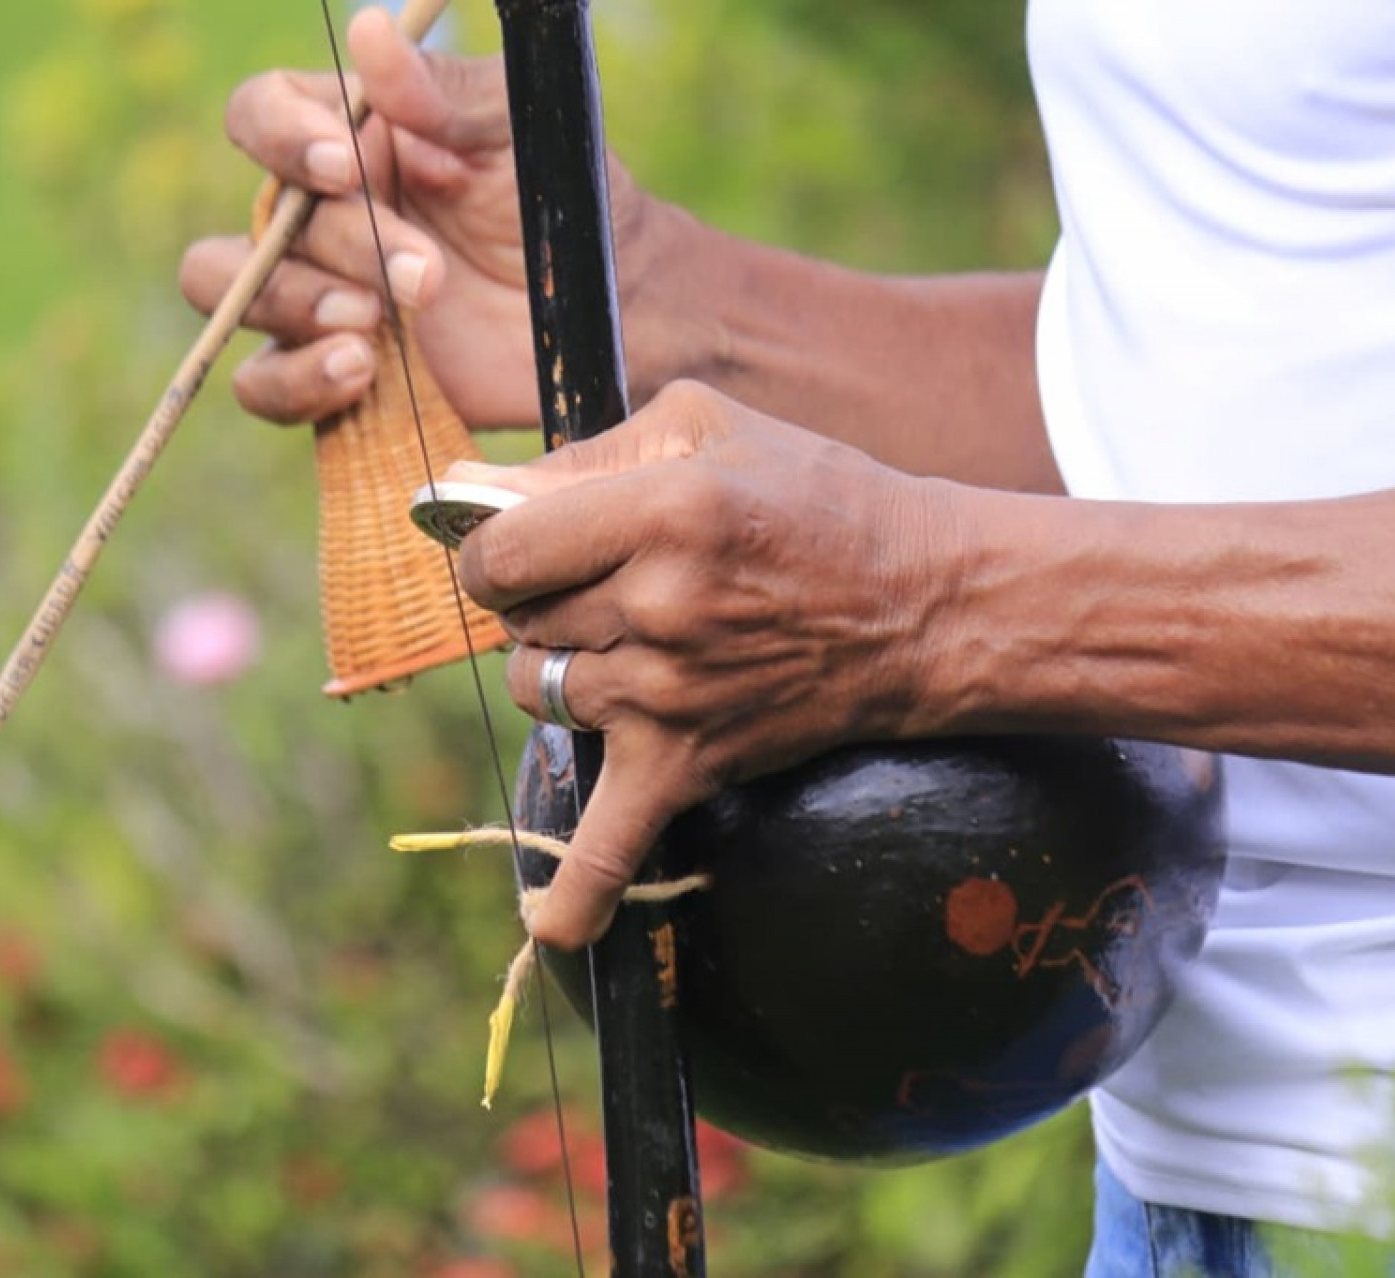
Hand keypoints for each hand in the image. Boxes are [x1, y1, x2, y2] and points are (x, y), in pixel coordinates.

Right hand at [179, 6, 648, 430]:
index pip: (261, 114)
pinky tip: (359, 370)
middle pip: (262, 218)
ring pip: (232, 293)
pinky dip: (295, 380)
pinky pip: (264, 384)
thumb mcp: (513, 130)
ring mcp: (319, 294)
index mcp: (348, 139)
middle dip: (337, 246)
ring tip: (373, 325)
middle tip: (424, 276)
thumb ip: (442, 91)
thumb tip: (369, 32)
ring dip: (294, 305)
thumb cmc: (555, 201)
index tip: (342, 164)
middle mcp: (319, 214)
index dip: (280, 135)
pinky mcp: (336, 373)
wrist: (602, 308)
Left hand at [450, 382, 964, 947]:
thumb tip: (471, 487)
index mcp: (660, 510)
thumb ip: (585, 449)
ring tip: (640, 647)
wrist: (923, 606)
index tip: (523, 547)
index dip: (492, 548)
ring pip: (540, 692)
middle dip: (543, 600)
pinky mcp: (689, 762)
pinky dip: (581, 894)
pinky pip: (616, 843)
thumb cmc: (813, 500)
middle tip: (615, 586)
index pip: (500, 550)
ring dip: (568, 671)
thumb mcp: (706, 427)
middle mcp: (658, 604)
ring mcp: (668, 692)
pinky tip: (550, 930)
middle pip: (517, 622)